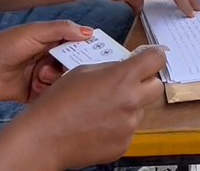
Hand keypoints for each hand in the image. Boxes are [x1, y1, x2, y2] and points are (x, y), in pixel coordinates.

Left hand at [0, 21, 93, 103]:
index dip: (88, 48)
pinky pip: (52, 95)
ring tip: (40, 76)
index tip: (99, 53)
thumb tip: (89, 32)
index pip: (77, 44)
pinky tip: (37, 86)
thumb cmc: (4, 47)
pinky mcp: (37, 94)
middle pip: (73, 64)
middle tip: (61, 65)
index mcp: (51, 41)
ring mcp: (44, 77)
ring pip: (64, 80)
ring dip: (55, 78)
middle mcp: (49, 58)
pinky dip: (48, 92)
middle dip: (70, 66)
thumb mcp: (34, 32)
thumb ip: (62, 29)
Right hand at [9, 46, 165, 169]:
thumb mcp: (83, 71)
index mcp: (121, 78)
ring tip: (100, 110)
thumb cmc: (57, 104)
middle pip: (156, 87)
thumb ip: (110, 68)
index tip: (153, 56)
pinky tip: (97, 125)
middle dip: (145, 83)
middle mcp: (130, 102)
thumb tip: (125, 67)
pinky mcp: (123, 144)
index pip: (156, 59)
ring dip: (127, 107)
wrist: (44, 138)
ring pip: (140, 110)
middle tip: (127, 84)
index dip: (155, 55)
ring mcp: (128, 126)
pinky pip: (128, 130)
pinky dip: (117, 126)